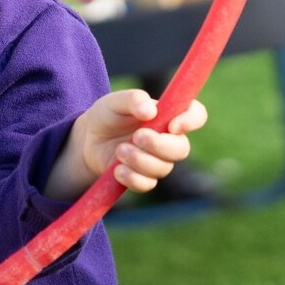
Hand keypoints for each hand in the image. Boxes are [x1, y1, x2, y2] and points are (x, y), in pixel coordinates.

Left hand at [48, 89, 208, 199]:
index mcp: (169, 114)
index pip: (196, 115)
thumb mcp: (116, 101)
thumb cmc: (108, 115)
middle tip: (136, 136)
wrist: (88, 139)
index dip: (191, 121)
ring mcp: (158, 160)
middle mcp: (168, 139)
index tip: (172, 125)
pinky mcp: (144, 177)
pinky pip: (147, 184)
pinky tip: (117, 169)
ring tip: (119, 150)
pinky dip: (132, 177)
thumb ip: (134, 100)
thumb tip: (150, 111)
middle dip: (159, 145)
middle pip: (182, 149)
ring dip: (140, 160)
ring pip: (163, 168)